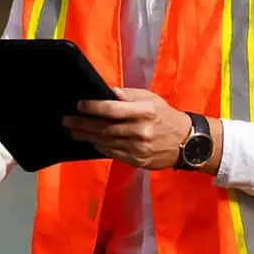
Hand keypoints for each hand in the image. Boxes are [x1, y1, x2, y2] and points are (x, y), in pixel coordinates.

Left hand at [64, 87, 195, 170]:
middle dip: (83, 125)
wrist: (186, 142)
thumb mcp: (150, 99)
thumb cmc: (164, 116)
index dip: (93, 107)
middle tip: (67, 121)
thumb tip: (106, 92)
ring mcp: (139, 149)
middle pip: (105, 128)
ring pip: (107, 142)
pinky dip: (101, 147)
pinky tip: (92, 142)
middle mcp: (141, 131)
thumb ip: (128, 96)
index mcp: (144, 112)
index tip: (79, 105)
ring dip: (88, 137)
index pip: (113, 109)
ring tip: (74, 132)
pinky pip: (114, 154)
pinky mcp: (138, 161)